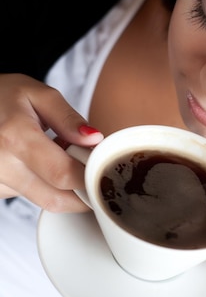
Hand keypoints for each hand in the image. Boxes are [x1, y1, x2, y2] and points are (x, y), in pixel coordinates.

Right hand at [0, 73, 102, 210]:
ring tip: (61, 156)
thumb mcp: (38, 94)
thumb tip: (94, 140)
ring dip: (65, 187)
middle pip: (57, 199)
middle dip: (83, 189)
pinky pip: (33, 198)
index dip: (91, 176)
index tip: (104, 169)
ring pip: (46, 201)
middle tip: (89, 165)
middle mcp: (2, 166)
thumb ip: (69, 118)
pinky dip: (47, 186)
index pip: (63, 175)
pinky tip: (43, 164)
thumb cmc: (4, 97)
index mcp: (15, 138)